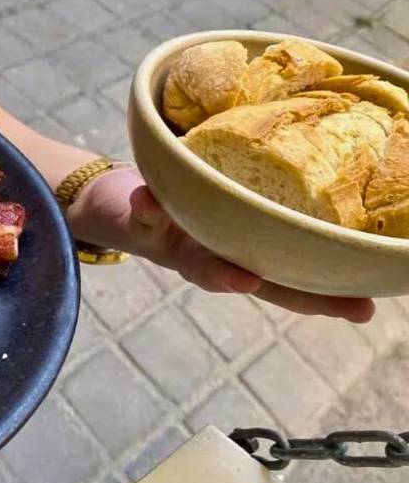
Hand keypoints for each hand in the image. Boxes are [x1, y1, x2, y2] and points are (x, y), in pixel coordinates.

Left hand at [68, 166, 374, 322]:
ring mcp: (177, 247)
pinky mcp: (140, 223)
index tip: (367, 309)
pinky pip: (143, 215)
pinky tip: (147, 195)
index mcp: (243, 255)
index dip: (328, 299)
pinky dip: (145, 205)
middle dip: (295, 298)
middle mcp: (214, 259)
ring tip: (244, 280)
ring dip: (218, 272)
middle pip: (258, 283)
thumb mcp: (231, 203)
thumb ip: (268, 199)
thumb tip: (344, 173)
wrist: (116, 205)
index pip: (292, 281)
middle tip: (336, 309)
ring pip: (199, 264)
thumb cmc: (191, 205)